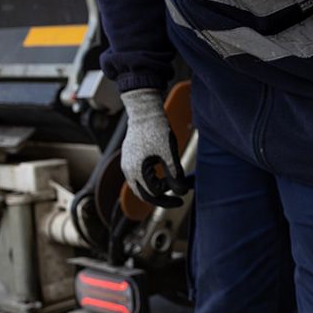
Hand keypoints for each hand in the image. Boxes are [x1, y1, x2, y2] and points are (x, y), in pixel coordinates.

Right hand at [119, 88, 191, 207]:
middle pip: (144, 195)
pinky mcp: (129, 160)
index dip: (170, 196)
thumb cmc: (158, 130)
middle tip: (180, 201)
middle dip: (163, 199)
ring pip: (140, 188)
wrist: (145, 111)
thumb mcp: (169, 153)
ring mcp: (126, 165)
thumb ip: (175, 174)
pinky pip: (138, 178)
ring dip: (156, 191)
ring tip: (173, 189)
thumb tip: (182, 193)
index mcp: (136, 170)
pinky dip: (151, 182)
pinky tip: (164, 179)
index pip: (153, 194)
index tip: (185, 192)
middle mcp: (128, 170)